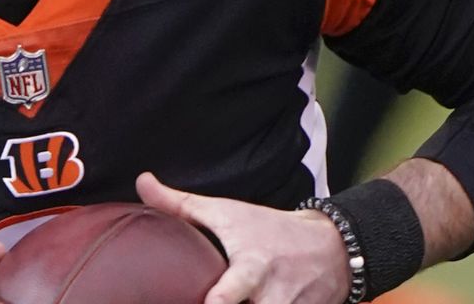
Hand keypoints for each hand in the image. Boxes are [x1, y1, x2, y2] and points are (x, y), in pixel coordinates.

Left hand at [137, 172, 350, 303]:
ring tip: (223, 303)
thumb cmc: (268, 228)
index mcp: (250, 268)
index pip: (229, 294)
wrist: (331, 248)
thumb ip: (180, 204)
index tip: (208, 301)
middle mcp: (270, 296)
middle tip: (209, 303)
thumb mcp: (226, 212)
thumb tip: (142, 182)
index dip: (217, 302)